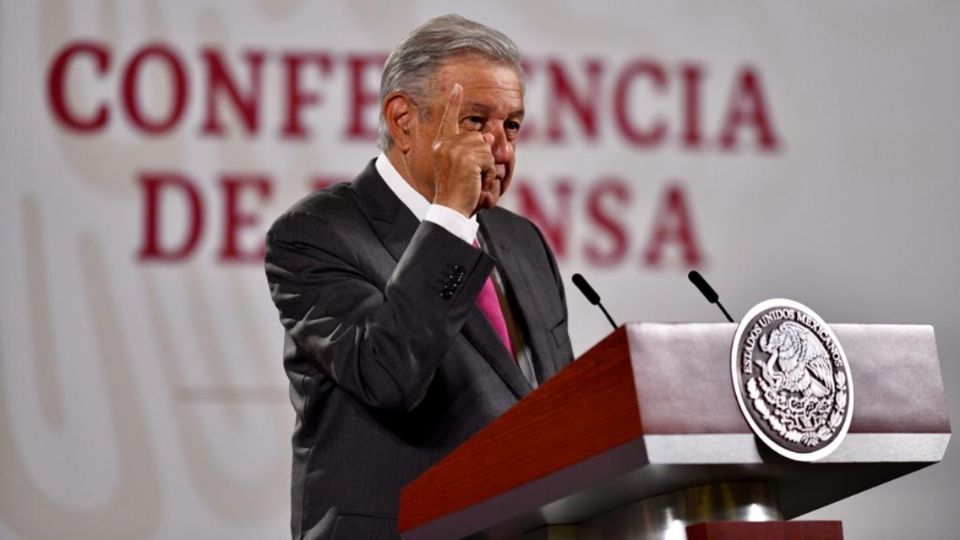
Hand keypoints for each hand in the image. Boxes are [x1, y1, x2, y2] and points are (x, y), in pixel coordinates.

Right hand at [430, 84, 496, 216]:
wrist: (449, 209)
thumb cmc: (456, 193)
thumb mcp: (462, 167)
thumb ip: (472, 149)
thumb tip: (487, 134)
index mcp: (440, 145)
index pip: (448, 119)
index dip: (453, 102)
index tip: (458, 86)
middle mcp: (444, 144)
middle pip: (478, 137)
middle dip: (482, 157)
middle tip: (470, 176)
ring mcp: (454, 150)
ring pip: (485, 148)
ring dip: (486, 166)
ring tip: (472, 180)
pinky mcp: (466, 158)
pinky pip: (489, 159)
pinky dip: (488, 173)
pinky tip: (476, 182)